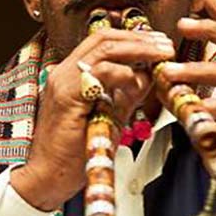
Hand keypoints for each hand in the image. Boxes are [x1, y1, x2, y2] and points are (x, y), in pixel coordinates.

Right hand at [10, 25, 174, 212]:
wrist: (48, 178)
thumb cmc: (74, 153)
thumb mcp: (108, 117)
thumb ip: (126, 96)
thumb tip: (148, 77)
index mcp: (72, 74)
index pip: (103, 41)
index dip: (133, 38)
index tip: (159, 44)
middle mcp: (64, 72)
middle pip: (104, 38)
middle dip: (140, 38)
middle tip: (166, 45)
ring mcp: (63, 81)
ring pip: (104, 49)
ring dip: (138, 49)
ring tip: (162, 56)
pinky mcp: (66, 97)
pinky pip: (99, 73)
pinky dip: (124, 74)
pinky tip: (139, 81)